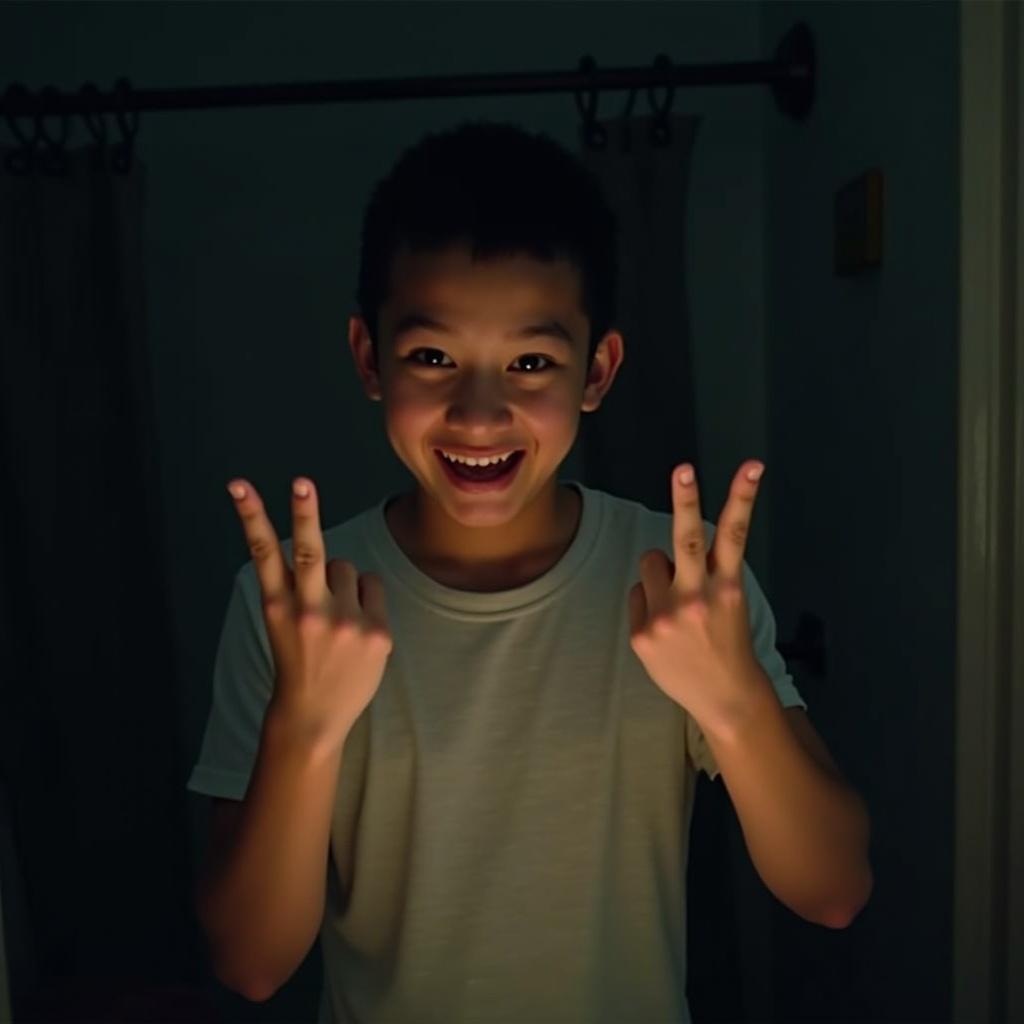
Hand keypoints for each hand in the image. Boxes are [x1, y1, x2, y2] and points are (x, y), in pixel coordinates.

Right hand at [227, 475, 392, 753]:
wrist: (314, 715)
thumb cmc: (298, 659)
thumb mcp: (281, 623)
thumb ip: (295, 587)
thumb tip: (320, 551)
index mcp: (277, 606)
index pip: (262, 553)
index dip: (252, 515)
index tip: (241, 485)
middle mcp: (309, 612)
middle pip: (308, 552)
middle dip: (304, 513)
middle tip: (301, 483)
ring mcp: (345, 624)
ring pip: (347, 568)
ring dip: (343, 583)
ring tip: (335, 618)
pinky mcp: (376, 633)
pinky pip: (373, 586)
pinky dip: (365, 599)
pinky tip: (355, 630)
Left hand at [628, 461, 768, 733]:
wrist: (724, 698)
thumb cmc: (726, 644)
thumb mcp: (730, 604)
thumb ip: (706, 573)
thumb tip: (669, 552)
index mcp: (726, 587)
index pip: (734, 533)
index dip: (742, 496)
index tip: (751, 465)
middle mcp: (697, 598)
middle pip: (686, 539)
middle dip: (685, 499)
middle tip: (683, 469)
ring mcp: (666, 616)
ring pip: (650, 562)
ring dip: (660, 572)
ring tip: (677, 604)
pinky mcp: (643, 633)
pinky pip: (638, 595)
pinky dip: (649, 605)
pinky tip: (665, 631)